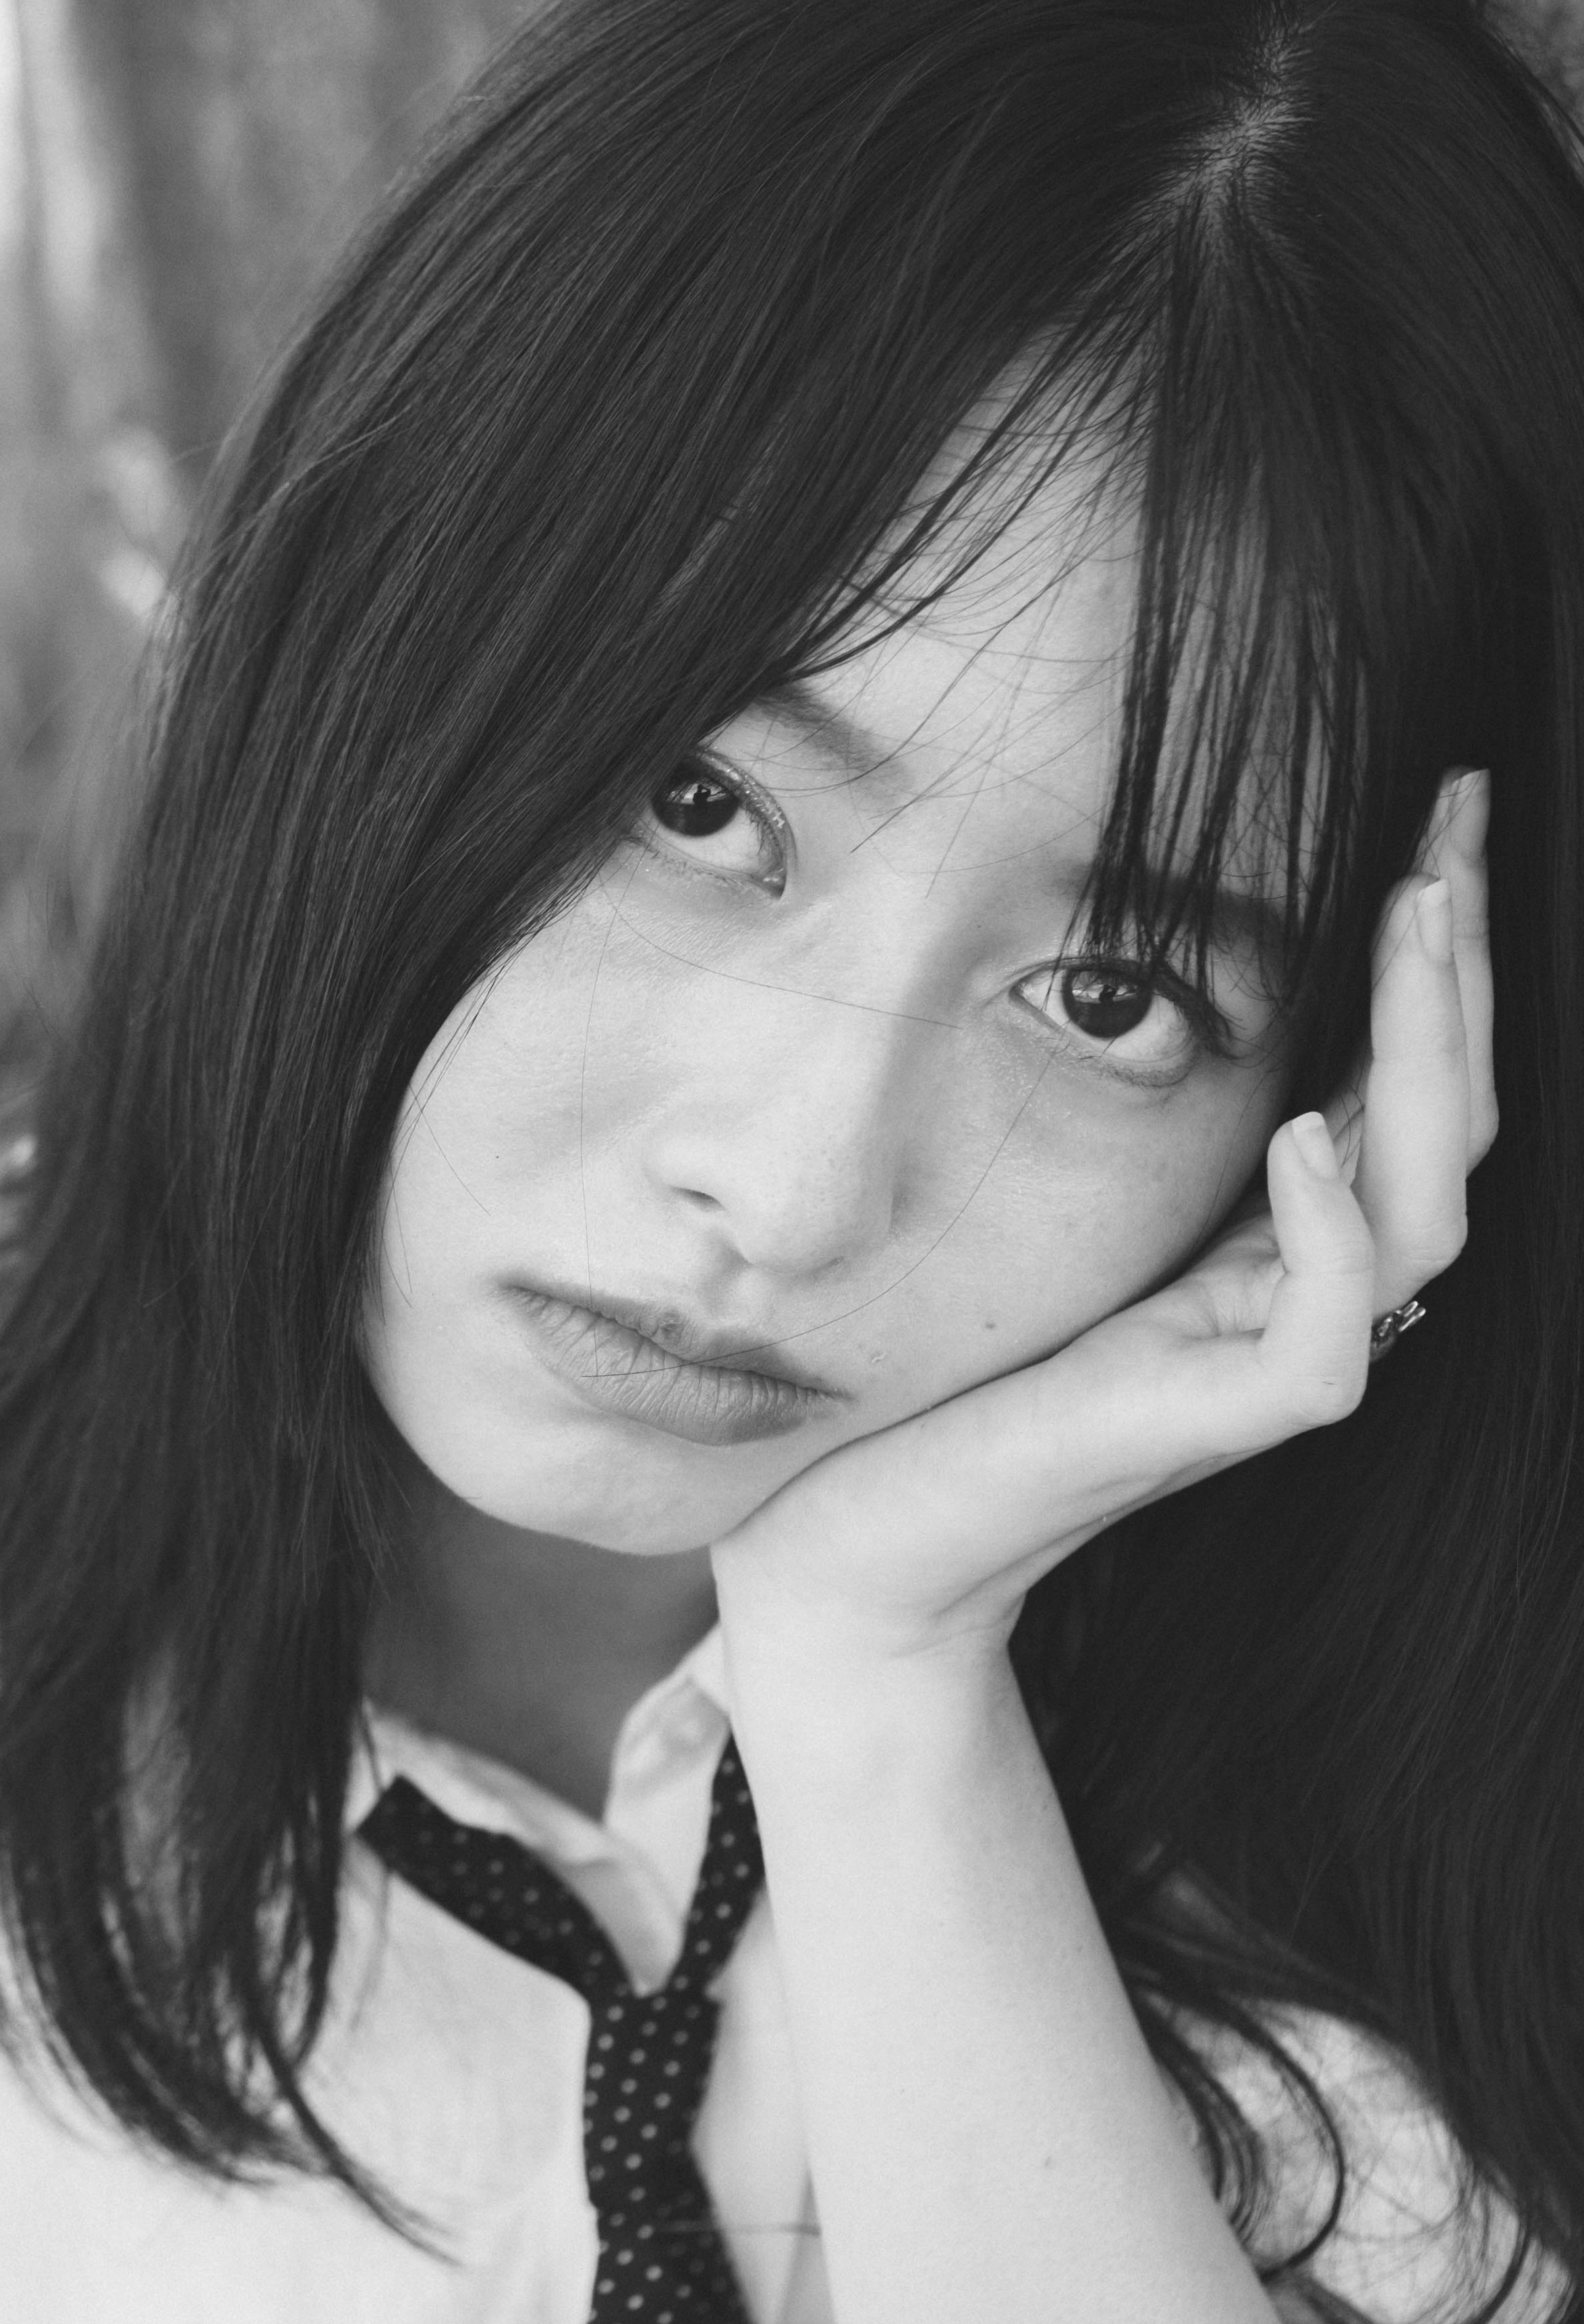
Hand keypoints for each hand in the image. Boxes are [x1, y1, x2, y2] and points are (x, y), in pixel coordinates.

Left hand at [711, 771, 1496, 1686]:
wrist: (860, 1526)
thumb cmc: (946, 1356)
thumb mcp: (1063, 1184)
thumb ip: (1144, 1094)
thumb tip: (1173, 932)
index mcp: (1284, 1225)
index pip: (1411, 1071)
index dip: (1439, 941)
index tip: (1442, 797)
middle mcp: (1307, 1286)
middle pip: (1453, 1119)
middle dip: (1463, 964)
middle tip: (1458, 813)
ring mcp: (1277, 1360)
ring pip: (1430, 1210)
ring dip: (1431, 1056)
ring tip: (1416, 914)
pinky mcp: (1226, 1429)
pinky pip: (1333, 1338)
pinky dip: (1330, 1232)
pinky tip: (1301, 1133)